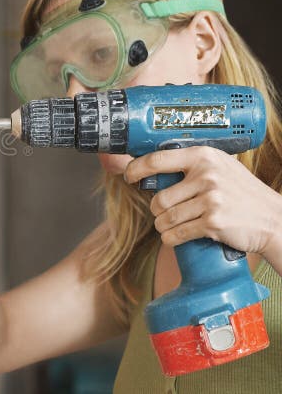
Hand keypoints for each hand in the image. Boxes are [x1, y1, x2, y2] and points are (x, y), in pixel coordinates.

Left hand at [124, 146, 281, 254]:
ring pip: (165, 218)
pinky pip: (176, 234)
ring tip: (174, 226)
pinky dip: (171, 240)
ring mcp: (211, 199)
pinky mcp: (213, 222)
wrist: (272, 218)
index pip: (157, 160)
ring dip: (163, 227)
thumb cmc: (241, 193)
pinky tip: (175, 237)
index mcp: (203, 156)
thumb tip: (151, 166)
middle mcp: (206, 175)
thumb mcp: (220, 167)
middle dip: (157, 211)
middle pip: (159, 198)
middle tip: (166, 214)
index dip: (136, 169)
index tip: (129, 177)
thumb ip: (191, 165)